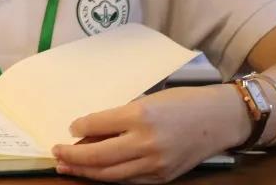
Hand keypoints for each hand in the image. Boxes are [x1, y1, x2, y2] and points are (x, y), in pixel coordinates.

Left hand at [51, 85, 249, 182]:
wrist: (219, 119)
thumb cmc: (184, 102)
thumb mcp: (149, 100)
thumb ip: (121, 117)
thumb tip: (91, 130)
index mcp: (141, 114)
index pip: (98, 124)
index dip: (79, 128)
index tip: (70, 128)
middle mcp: (146, 141)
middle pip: (99, 155)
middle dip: (74, 156)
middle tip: (56, 153)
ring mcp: (155, 163)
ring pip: (111, 174)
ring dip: (85, 172)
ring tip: (67, 167)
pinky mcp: (162, 177)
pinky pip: (129, 181)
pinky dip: (110, 178)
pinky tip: (97, 174)